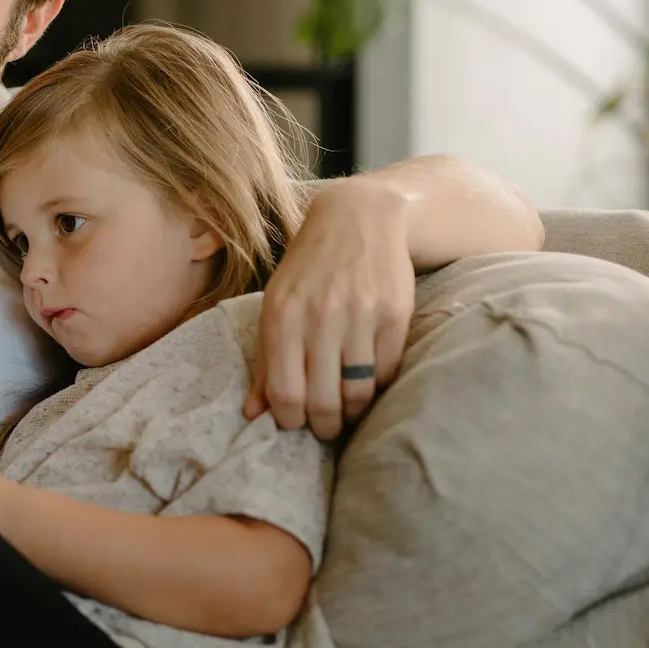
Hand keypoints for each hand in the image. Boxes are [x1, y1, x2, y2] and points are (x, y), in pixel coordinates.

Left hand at [246, 180, 414, 440]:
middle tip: (325, 429)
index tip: (295, 422)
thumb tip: (253, 413)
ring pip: (357, 392)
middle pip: (322, 399)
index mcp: (282, 316)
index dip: (290, 419)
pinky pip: (386, 371)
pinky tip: (367, 383)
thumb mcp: (277, 304)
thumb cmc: (308, 269)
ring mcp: (360, 314)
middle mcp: (320, 316)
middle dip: (323, 426)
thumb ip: (265, 360)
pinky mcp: (395, 313)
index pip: (285, 391)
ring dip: (352, 413)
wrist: (359, 218)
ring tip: (346, 413)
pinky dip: (377, 387)